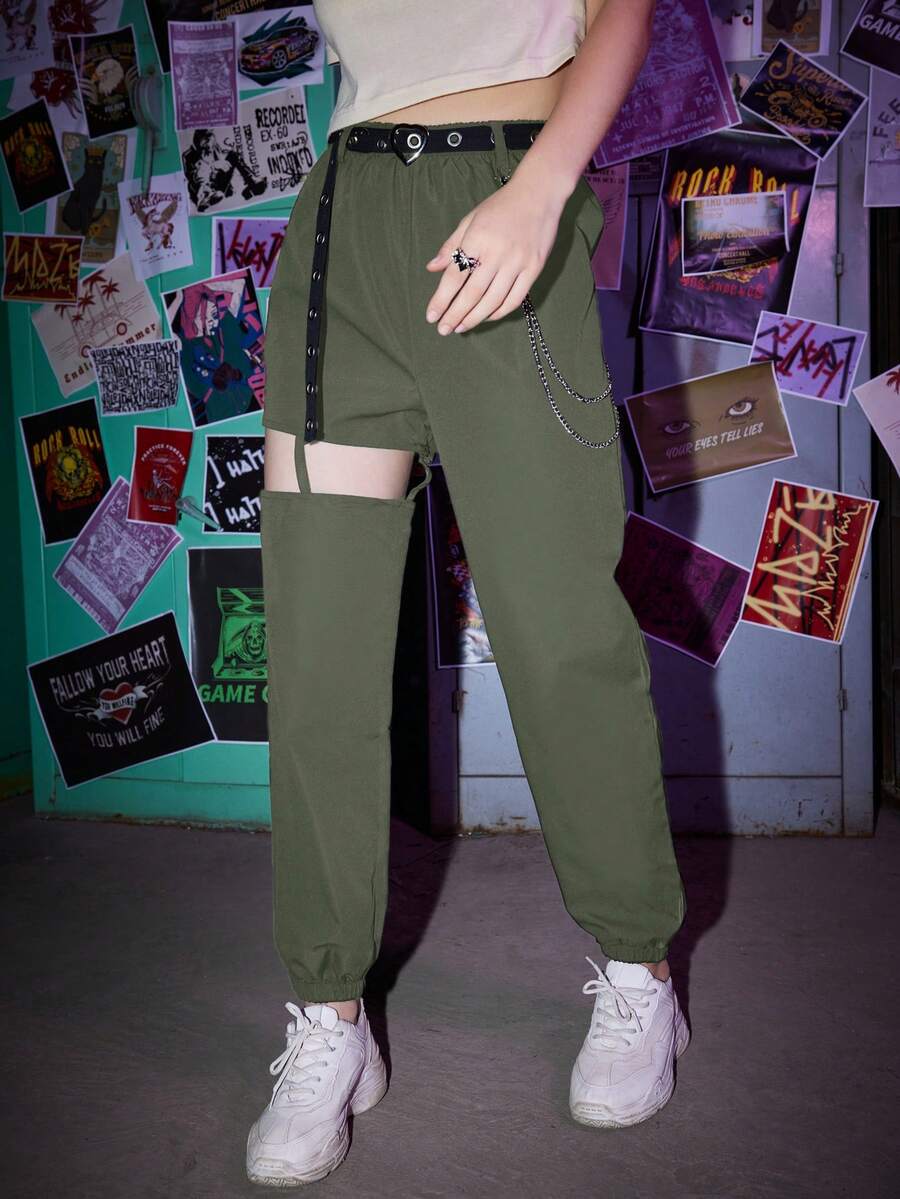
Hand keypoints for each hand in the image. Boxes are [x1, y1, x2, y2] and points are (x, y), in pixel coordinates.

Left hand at [424, 172, 568, 334]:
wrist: (539, 193)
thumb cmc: (501, 206)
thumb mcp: (471, 219)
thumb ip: (452, 245)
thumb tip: (432, 268)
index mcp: (477, 239)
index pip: (455, 276)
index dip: (441, 299)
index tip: (431, 316)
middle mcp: (498, 253)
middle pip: (472, 293)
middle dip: (455, 314)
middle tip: (444, 329)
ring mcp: (518, 262)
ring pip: (493, 300)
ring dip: (475, 318)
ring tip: (461, 327)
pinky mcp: (534, 269)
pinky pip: (514, 299)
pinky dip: (499, 312)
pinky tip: (486, 317)